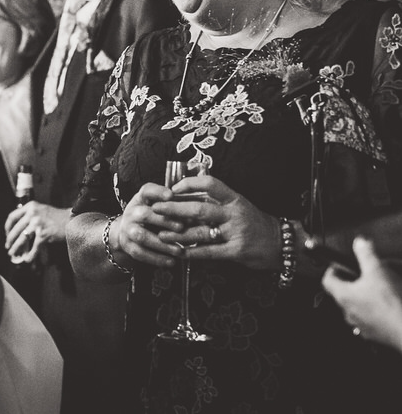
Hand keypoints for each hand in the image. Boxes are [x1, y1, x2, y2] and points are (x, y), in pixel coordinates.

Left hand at [4, 202, 69, 261]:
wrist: (72, 220)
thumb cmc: (56, 217)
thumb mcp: (40, 209)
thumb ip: (29, 215)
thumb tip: (16, 229)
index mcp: (30, 206)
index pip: (12, 216)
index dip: (7, 227)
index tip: (7, 234)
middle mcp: (32, 214)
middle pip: (16, 229)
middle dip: (10, 240)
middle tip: (8, 246)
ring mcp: (38, 224)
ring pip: (22, 239)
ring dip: (16, 248)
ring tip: (13, 253)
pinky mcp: (44, 234)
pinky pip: (34, 247)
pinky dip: (30, 254)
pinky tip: (27, 259)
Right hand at [111, 182, 183, 267]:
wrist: (126, 231)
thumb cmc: (149, 216)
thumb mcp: (156, 205)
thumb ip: (173, 205)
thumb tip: (197, 211)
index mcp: (141, 199)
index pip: (147, 191)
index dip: (158, 192)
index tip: (171, 196)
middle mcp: (132, 212)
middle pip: (144, 214)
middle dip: (164, 221)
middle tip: (181, 227)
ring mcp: (128, 229)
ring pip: (142, 237)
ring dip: (162, 244)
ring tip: (179, 250)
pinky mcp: (127, 246)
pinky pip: (141, 253)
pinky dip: (157, 258)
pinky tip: (171, 261)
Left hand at [153, 174, 279, 269]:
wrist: (281, 243)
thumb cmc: (253, 222)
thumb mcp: (238, 205)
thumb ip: (216, 199)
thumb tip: (187, 191)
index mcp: (234, 198)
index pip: (210, 184)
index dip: (189, 184)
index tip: (172, 189)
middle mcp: (235, 213)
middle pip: (199, 209)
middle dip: (174, 209)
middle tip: (156, 208)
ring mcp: (236, 232)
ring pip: (201, 232)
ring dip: (178, 233)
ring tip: (161, 234)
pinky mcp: (237, 251)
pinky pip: (210, 252)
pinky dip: (192, 252)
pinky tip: (179, 252)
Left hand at [322, 237, 401, 352]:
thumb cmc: (391, 303)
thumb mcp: (378, 271)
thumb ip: (366, 254)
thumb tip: (359, 242)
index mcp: (343, 296)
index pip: (327, 279)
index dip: (334, 268)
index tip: (341, 264)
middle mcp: (348, 312)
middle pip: (343, 292)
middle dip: (354, 281)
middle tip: (365, 274)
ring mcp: (361, 325)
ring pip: (358, 306)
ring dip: (366, 296)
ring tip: (380, 288)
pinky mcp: (375, 333)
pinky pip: (371, 318)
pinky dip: (377, 310)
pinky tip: (390, 304)